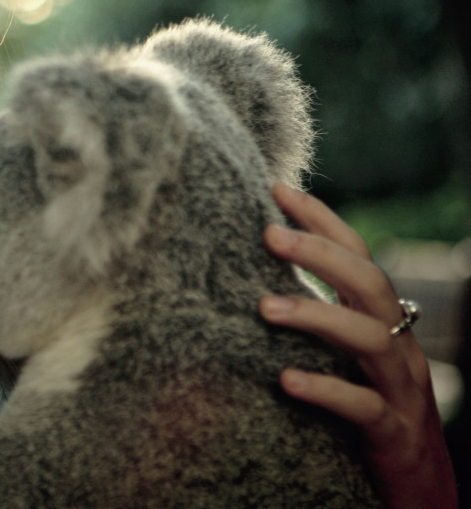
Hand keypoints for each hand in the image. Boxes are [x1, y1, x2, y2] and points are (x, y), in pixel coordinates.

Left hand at [259, 183, 457, 508]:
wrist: (418, 493)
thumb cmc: (367, 414)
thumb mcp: (341, 359)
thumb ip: (313, 318)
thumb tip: (247, 276)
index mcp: (381, 321)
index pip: (357, 255)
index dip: (322, 219)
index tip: (276, 187)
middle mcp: (397, 346)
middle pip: (368, 284)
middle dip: (320, 254)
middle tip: (267, 233)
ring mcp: (400, 390)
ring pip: (369, 339)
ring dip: (316, 316)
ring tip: (263, 307)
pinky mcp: (393, 434)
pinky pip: (363, 407)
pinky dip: (326, 390)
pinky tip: (285, 380)